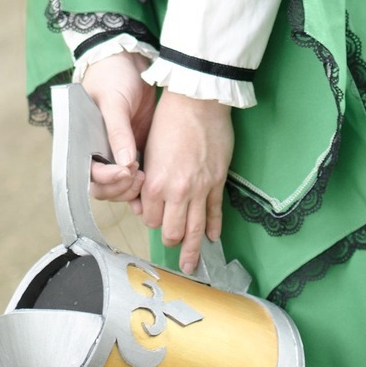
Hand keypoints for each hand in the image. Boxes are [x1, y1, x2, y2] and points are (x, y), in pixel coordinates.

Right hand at [81, 52, 155, 207]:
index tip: (124, 170)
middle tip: (138, 174)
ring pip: (119, 186)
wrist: (129, 60)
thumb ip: (117, 132)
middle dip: (120, 187)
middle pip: (102, 187)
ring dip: (131, 188)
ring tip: (146, 175)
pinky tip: (152, 181)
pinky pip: (135, 176)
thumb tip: (125, 165)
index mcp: (82, 140)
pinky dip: (142, 184)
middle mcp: (96, 151)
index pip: (88, 172)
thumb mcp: (113, 102)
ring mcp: (116, 153)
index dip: (105, 178)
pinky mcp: (134, 150)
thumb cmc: (112, 77)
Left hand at [141, 91, 233, 275]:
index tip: (154, 218)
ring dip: (193, 249)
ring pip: (195, 228)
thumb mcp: (149, 150)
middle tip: (173, 249)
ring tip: (192, 264)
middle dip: (171, 240)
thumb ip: (150, 177)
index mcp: (155, 183)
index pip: (151, 218)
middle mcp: (177, 191)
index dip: (151, 220)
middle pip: (172, 230)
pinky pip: (215, 212)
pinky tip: (212, 238)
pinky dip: (214, 227)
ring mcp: (200, 189)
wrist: (198, 101)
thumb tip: (152, 195)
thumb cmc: (168, 120)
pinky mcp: (217, 181)